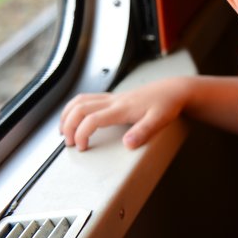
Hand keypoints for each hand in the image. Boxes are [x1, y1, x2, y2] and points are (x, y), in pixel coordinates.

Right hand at [59, 77, 189, 149]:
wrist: (174, 90)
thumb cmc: (167, 104)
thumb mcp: (160, 120)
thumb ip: (144, 132)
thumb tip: (128, 144)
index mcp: (122, 108)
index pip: (92, 119)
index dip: (81, 133)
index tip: (81, 147)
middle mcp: (113, 101)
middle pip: (79, 108)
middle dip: (68, 125)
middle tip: (68, 143)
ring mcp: (112, 98)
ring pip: (80, 100)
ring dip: (67, 115)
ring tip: (63, 131)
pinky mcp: (114, 97)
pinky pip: (87, 98)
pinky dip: (75, 107)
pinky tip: (75, 116)